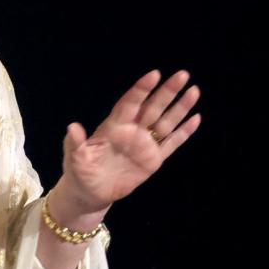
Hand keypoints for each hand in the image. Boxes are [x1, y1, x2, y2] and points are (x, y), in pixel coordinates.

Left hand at [57, 69, 201, 214]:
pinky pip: (172, 144)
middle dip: (168, 91)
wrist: (90, 193)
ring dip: (180, 107)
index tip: (154, 75)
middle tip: (183, 74)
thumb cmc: (79, 172)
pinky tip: (196, 118)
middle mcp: (132, 131)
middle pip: (153, 107)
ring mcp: (144, 144)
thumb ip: (75, 143)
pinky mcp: (153, 160)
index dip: (141, 89)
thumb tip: (72, 127)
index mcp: (114, 127)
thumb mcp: (75, 158)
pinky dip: (184, 132)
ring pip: (166, 122)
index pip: (130, 103)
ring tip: (194, 91)